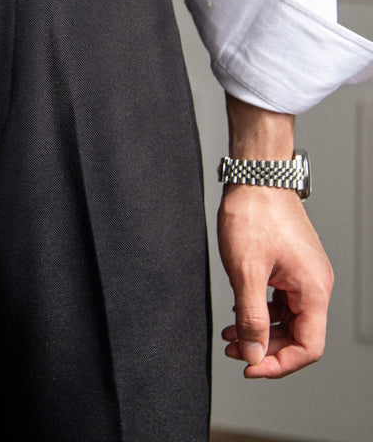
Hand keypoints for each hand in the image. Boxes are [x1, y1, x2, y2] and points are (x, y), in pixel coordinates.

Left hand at [218, 94, 333, 377]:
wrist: (254, 176)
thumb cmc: (253, 214)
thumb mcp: (246, 272)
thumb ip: (251, 317)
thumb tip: (254, 353)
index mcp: (313, 289)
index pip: (309, 347)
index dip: (279, 363)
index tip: (249, 366)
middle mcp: (314, 284)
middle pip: (299, 335)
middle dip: (265, 347)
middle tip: (232, 348)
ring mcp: (303, 274)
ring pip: (288, 318)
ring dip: (260, 329)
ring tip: (230, 332)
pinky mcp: (290, 264)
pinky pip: (281, 299)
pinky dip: (261, 309)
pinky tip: (238, 310)